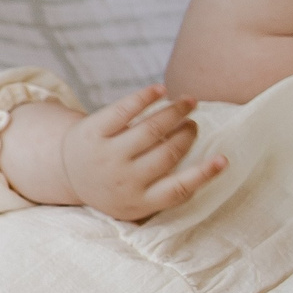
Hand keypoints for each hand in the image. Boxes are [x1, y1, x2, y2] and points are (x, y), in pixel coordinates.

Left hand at [59, 85, 226, 219]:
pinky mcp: (92, 132)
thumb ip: (167, 189)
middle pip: (168, 153)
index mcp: (138, 202)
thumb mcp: (138, 198)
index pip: (176, 190)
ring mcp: (105, 156)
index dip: (203, 175)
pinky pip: (124, 109)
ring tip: (187, 103)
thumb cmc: (117, 183)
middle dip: (187, 134)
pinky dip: (146, 97)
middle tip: (193, 124)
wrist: (68, 173)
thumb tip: (216, 165)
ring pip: (151, 129)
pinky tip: (161, 90)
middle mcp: (122, 181)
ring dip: (175, 112)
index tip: (223, 159)